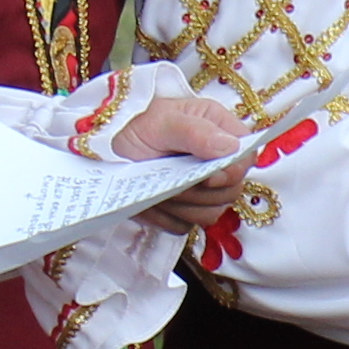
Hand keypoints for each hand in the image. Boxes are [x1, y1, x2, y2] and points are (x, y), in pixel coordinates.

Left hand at [114, 93, 256, 226]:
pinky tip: (150, 202)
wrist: (101, 146)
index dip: (232, 172)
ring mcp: (199, 189)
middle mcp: (215, 161)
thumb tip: (230, 147)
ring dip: (181, 207)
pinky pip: (184, 227)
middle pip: (231, 192)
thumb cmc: (133, 123)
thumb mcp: (162, 121)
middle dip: (199, 192)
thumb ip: (196, 132)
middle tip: (170, 180)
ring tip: (158, 189)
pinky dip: (165, 218)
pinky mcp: (181, 210)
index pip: (247, 158)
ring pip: (209, 214)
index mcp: (218, 130)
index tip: (206, 176)